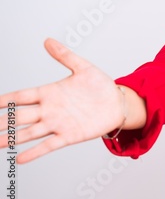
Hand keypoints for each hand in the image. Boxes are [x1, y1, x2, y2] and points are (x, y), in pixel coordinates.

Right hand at [0, 39, 124, 162]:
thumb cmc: (100, 86)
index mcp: (49, 93)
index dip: (4, 100)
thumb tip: (47, 40)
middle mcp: (49, 110)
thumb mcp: (83, 68)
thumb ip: (65, 56)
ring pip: (28, 133)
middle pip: (19, 117)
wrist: (118, 104)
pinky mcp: (69, 136)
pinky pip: (49, 145)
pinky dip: (35, 152)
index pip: (21, 96)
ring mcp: (58, 124)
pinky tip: (20, 158)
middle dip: (1, 122)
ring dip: (11, 138)